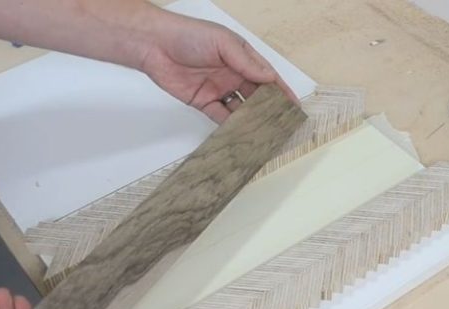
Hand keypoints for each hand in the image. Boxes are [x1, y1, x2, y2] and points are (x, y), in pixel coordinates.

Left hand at [141, 10, 297, 122]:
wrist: (154, 45)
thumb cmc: (189, 35)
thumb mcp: (223, 43)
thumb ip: (246, 62)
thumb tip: (269, 78)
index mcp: (241, 57)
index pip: (266, 76)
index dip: (281, 90)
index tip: (294, 105)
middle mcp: (232, 74)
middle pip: (256, 95)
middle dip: (268, 109)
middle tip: (281, 124)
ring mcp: (218, 89)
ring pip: (240, 108)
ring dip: (251, 119)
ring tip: (264, 133)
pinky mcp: (203, 102)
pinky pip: (221, 116)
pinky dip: (230, 125)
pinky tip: (240, 133)